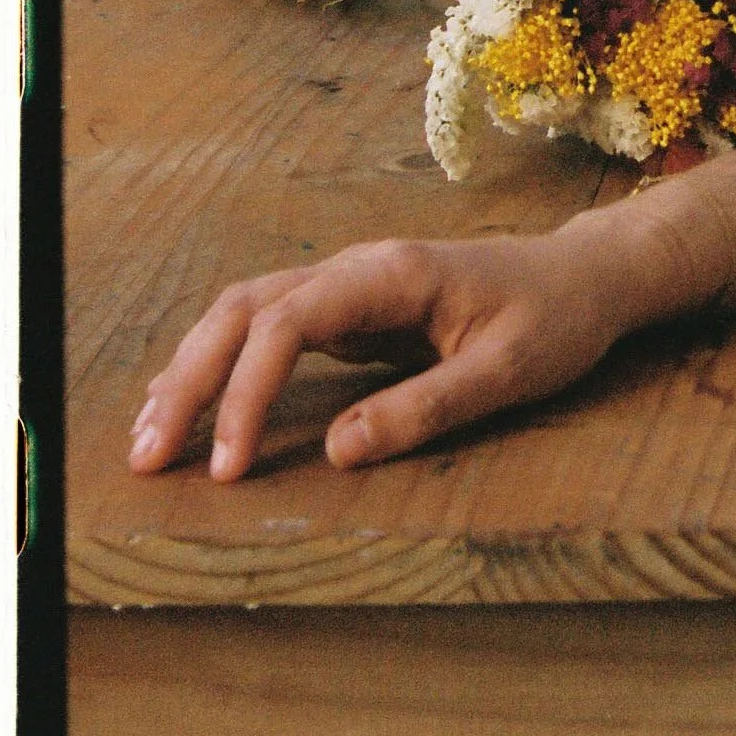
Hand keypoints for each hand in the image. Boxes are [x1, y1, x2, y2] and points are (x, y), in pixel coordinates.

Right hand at [126, 211, 671, 481]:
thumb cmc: (556, 319)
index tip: (229, 465)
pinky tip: (190, 407)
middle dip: (190, 380)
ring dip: (193, 372)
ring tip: (150, 442)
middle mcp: (357, 269)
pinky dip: (221, 366)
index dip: (248, 392)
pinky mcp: (350, 310)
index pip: (289, 322)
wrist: (585, 276)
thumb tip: (339, 452)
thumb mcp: (509, 372)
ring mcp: (349, 286)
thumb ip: (427, 408)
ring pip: (245, 314)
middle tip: (150, 459)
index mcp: (392, 275)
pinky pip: (267, 330)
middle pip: (244, 310)